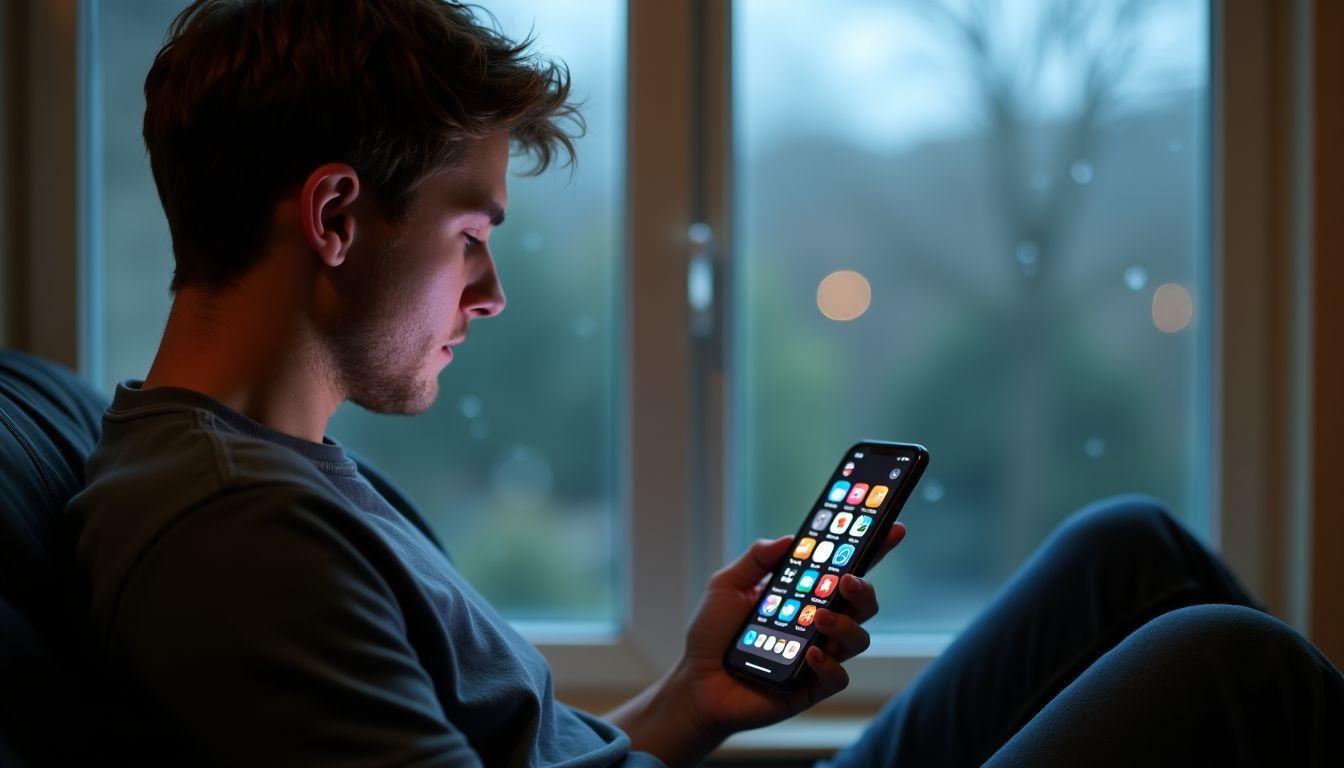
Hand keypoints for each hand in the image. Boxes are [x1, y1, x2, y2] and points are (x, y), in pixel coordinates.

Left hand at [670, 522, 906, 743]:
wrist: (696, 682)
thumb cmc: (712, 634)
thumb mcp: (727, 585)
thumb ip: (757, 558)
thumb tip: (790, 538)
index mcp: (804, 596)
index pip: (845, 571)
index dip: (873, 551)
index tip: (892, 529)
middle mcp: (818, 624)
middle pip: (863, 603)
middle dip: (863, 588)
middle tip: (846, 580)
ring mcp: (818, 655)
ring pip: (858, 638)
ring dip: (845, 624)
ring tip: (818, 617)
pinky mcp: (811, 687)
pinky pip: (838, 677)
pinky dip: (828, 664)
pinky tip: (809, 653)